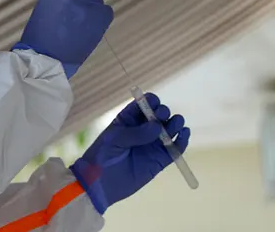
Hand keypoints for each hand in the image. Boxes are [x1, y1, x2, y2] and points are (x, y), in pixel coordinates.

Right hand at [13, 0, 112, 77]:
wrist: (46, 59)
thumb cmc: (40, 34)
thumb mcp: (46, 4)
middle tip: (75, 10)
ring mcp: (90, 5)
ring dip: (90, 8)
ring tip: (79, 23)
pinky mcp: (102, 18)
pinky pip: (106, 10)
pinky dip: (99, 18)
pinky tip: (87, 28)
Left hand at [70, 93, 190, 213]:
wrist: (101, 183)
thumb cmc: (103, 156)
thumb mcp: (114, 140)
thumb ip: (135, 133)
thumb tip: (157, 126)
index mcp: (129, 119)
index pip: (144, 104)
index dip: (151, 101)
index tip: (153, 104)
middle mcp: (143, 129)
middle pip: (160, 115)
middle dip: (163, 112)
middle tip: (161, 117)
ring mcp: (152, 144)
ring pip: (170, 129)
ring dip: (176, 123)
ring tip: (175, 124)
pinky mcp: (160, 159)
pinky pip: (175, 148)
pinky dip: (182, 140)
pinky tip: (184, 134)